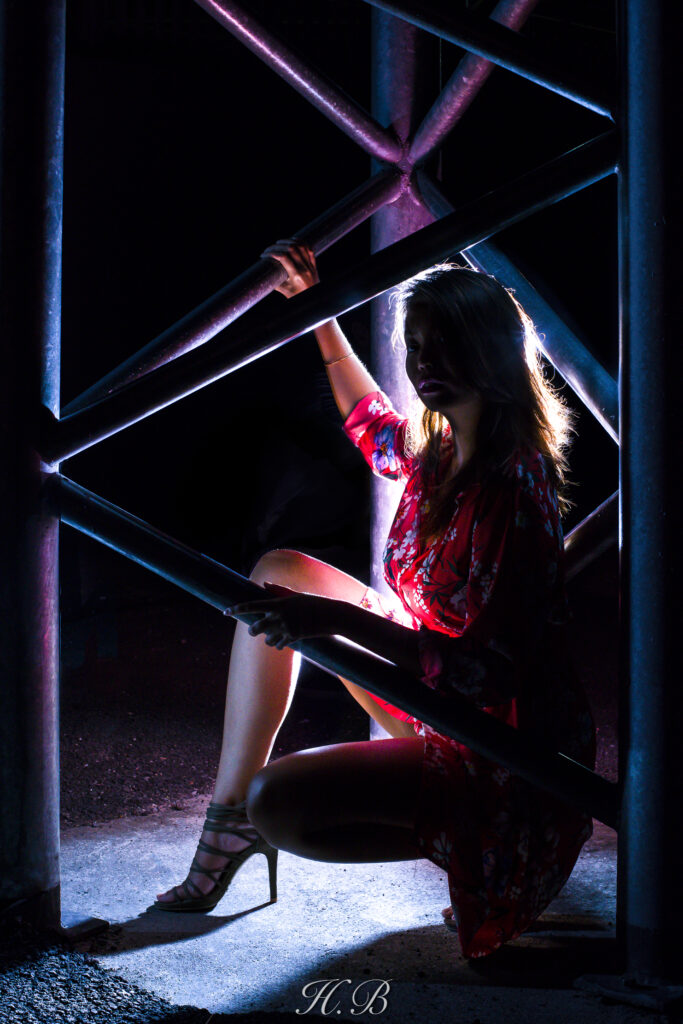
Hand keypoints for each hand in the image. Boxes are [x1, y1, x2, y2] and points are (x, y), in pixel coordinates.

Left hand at [225, 583, 341, 649]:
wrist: (331, 615)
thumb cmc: (313, 602)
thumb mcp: (295, 595)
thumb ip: (278, 590)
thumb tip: (264, 584)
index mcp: (278, 603)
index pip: (251, 606)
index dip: (236, 609)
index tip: (225, 612)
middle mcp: (280, 616)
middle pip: (256, 628)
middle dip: (254, 631)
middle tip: (255, 630)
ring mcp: (286, 628)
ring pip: (267, 639)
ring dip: (268, 639)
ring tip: (273, 636)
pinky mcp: (293, 638)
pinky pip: (278, 645)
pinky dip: (278, 645)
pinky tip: (283, 642)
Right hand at [260, 239, 318, 296]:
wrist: (313, 300)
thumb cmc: (298, 297)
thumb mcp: (285, 291)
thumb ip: (275, 282)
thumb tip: (263, 275)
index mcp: (296, 276)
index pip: (283, 257)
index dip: (272, 253)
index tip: (264, 254)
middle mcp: (304, 269)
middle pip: (291, 248)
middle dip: (278, 245)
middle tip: (269, 248)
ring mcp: (310, 266)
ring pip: (301, 246)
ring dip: (289, 241)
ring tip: (279, 242)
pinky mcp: (314, 265)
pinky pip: (309, 249)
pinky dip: (301, 243)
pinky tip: (293, 241)